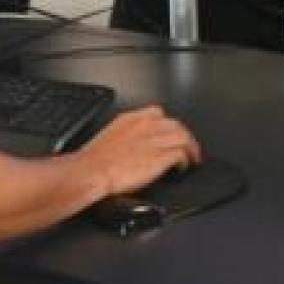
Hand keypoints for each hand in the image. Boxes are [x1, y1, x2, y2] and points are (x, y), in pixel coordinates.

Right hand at [77, 106, 201, 197]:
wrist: (92, 171)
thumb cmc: (95, 160)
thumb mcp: (110, 136)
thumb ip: (127, 134)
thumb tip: (135, 143)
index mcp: (131, 119)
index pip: (158, 113)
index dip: (168, 124)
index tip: (170, 133)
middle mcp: (146, 126)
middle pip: (176, 125)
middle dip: (184, 136)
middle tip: (188, 147)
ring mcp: (154, 141)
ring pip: (183, 137)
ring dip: (190, 148)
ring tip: (191, 158)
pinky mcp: (160, 158)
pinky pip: (181, 154)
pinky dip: (185, 160)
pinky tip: (182, 167)